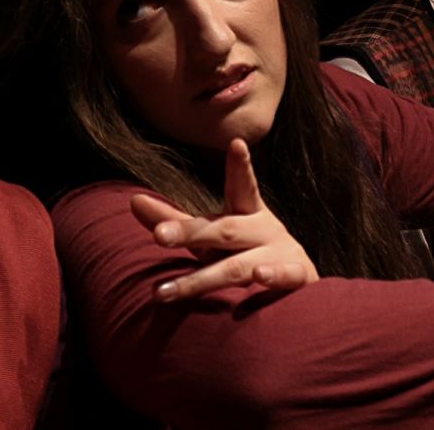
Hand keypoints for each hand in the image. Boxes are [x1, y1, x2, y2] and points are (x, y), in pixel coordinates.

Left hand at [129, 138, 318, 302]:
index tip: (236, 143)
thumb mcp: (213, 235)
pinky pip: (285, 278)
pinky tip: (258, 276)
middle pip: (225, 230)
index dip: (238, 167)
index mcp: (245, 213)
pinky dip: (273, 277)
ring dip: (202, 279)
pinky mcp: (297, 277)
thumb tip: (133, 200)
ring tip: (169, 290)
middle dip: (190, 233)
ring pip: (239, 266)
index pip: (239, 187)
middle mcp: (263, 229)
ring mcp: (280, 253)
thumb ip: (176, 220)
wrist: (299, 284)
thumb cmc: (244, 252)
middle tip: (158, 235)